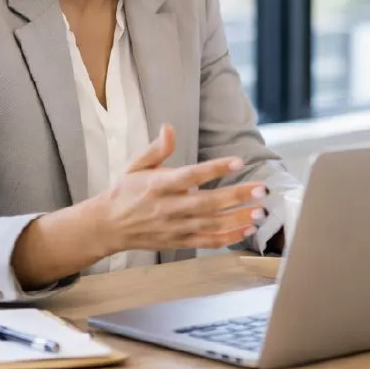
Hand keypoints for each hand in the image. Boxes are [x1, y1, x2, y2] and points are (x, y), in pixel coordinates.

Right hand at [90, 123, 268, 254]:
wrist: (107, 227)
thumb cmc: (125, 192)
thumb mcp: (136, 166)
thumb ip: (156, 149)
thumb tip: (169, 127)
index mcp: (159, 184)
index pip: (191, 175)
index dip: (215, 168)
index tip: (239, 162)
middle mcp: (168, 207)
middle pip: (207, 202)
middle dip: (236, 196)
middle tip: (261, 189)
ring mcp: (175, 227)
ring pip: (211, 224)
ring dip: (238, 218)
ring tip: (261, 212)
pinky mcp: (179, 241)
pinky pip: (207, 241)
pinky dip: (228, 238)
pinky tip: (247, 230)